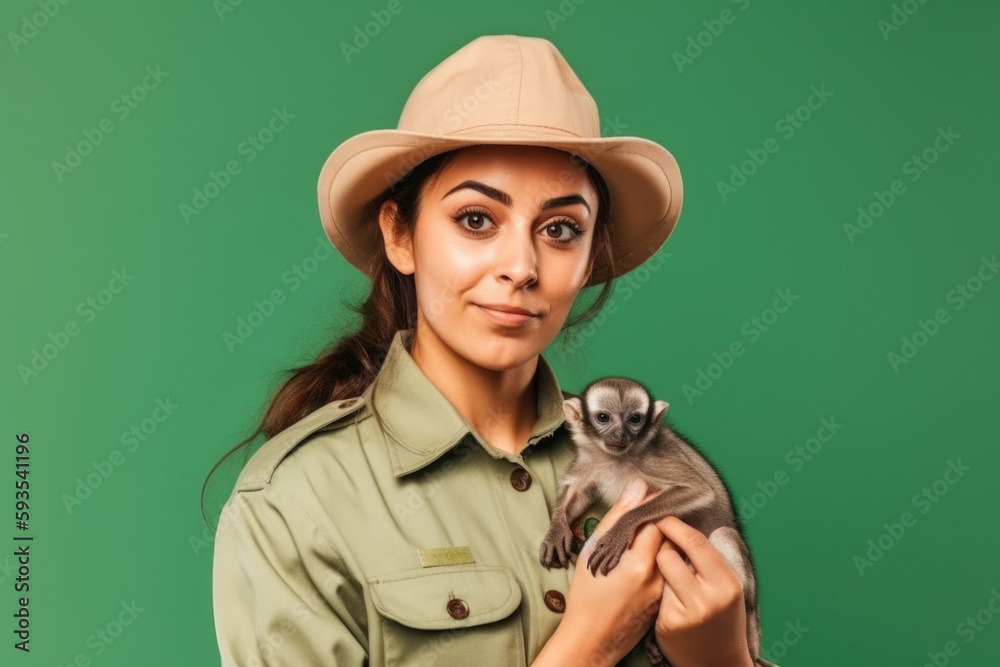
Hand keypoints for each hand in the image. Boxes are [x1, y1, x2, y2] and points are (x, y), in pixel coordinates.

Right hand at [535, 478, 664, 666]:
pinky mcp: (665, 601)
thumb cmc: (585, 595)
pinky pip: (670, 572)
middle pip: (670, 536)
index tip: (650, 493)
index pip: (658, 520)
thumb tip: (638, 485)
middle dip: (662, 520)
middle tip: (650, 509)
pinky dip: (663, 559)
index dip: (653, 504)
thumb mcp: (593, 551)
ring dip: (664, 540)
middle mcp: (657, 578)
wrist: (591, 639)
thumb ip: (617, 516)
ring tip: (649, 532)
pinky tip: (649, 557)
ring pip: (673, 553)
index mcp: (638, 563)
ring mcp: (663, 592)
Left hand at [650, 516, 752, 666]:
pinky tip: (668, 601)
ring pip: (659, 572)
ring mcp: (686, 613)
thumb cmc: (722, 618)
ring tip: (672, 579)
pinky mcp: (667, 624)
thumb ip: (709, 560)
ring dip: (660, 569)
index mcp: (726, 583)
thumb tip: (683, 524)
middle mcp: (707, 598)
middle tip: (665, 546)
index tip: (664, 516)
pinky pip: (655, 593)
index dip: (675, 524)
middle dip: (663, 547)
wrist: (718, 661)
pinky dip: (657, 592)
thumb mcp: (727, 587)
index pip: (695, 542)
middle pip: (669, 555)